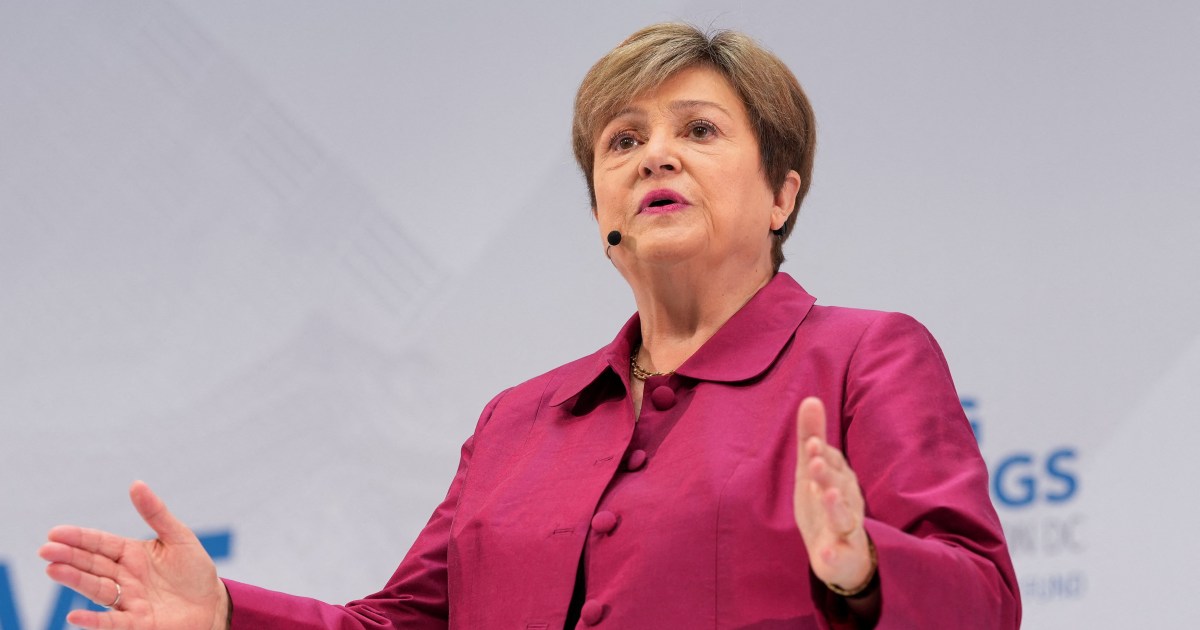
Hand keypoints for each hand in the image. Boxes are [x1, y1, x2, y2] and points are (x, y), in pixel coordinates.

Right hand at [38, 481, 228, 629]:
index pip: (100, 543)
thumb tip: (136, 484)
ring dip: (75, 580)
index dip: (79, 538)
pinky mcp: (137, 622)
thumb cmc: (194, 570)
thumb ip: (156, 513)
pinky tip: (74, 616)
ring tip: (53, 570)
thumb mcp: (179, 537)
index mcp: (132, 554)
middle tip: (46, 550)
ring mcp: (128, 600)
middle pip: (92, 565)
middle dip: (69, 557)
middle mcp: (124, 576)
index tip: (55, 532)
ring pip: (97, 589)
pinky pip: (112, 622)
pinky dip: (93, 620)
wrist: (213, 604)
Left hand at [793, 397, 873, 591]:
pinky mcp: (843, 554)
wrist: (844, 555)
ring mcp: (846, 528)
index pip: (831, 462)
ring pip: (843, 516)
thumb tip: (810, 398)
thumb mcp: (813, 471)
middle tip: (815, 462)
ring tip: (826, 495)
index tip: (811, 443)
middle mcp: (847, 500)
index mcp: (840, 478)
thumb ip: (812, 437)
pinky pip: (840, 555)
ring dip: (835, 506)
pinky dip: (835, 554)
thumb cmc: (825, 502)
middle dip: (827, 474)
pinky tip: (827, 554)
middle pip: (838, 485)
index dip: (821, 453)